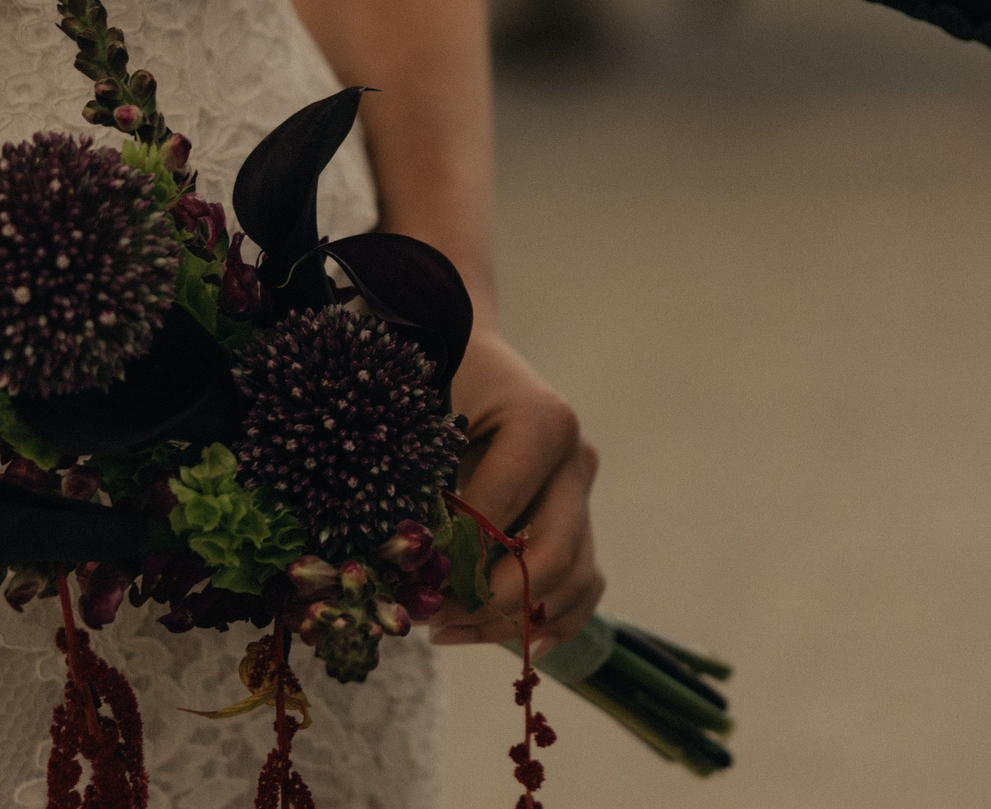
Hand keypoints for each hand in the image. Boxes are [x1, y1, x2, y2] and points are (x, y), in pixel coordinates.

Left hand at [439, 330, 601, 653]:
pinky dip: (551, 620)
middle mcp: (576, 460)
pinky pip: (584, 584)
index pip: (498, 517)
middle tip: (428, 615)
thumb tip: (409, 569)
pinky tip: (505, 637)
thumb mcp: (424, 419)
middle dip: (484, 600)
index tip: (406, 585)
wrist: (472, 354)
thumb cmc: (440, 380)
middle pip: (550, 557)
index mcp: (544, 424)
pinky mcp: (582, 517)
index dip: (451, 561)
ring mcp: (584, 491)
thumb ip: (421, 489)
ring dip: (509, 620)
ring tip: (445, 628)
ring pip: (572, 581)